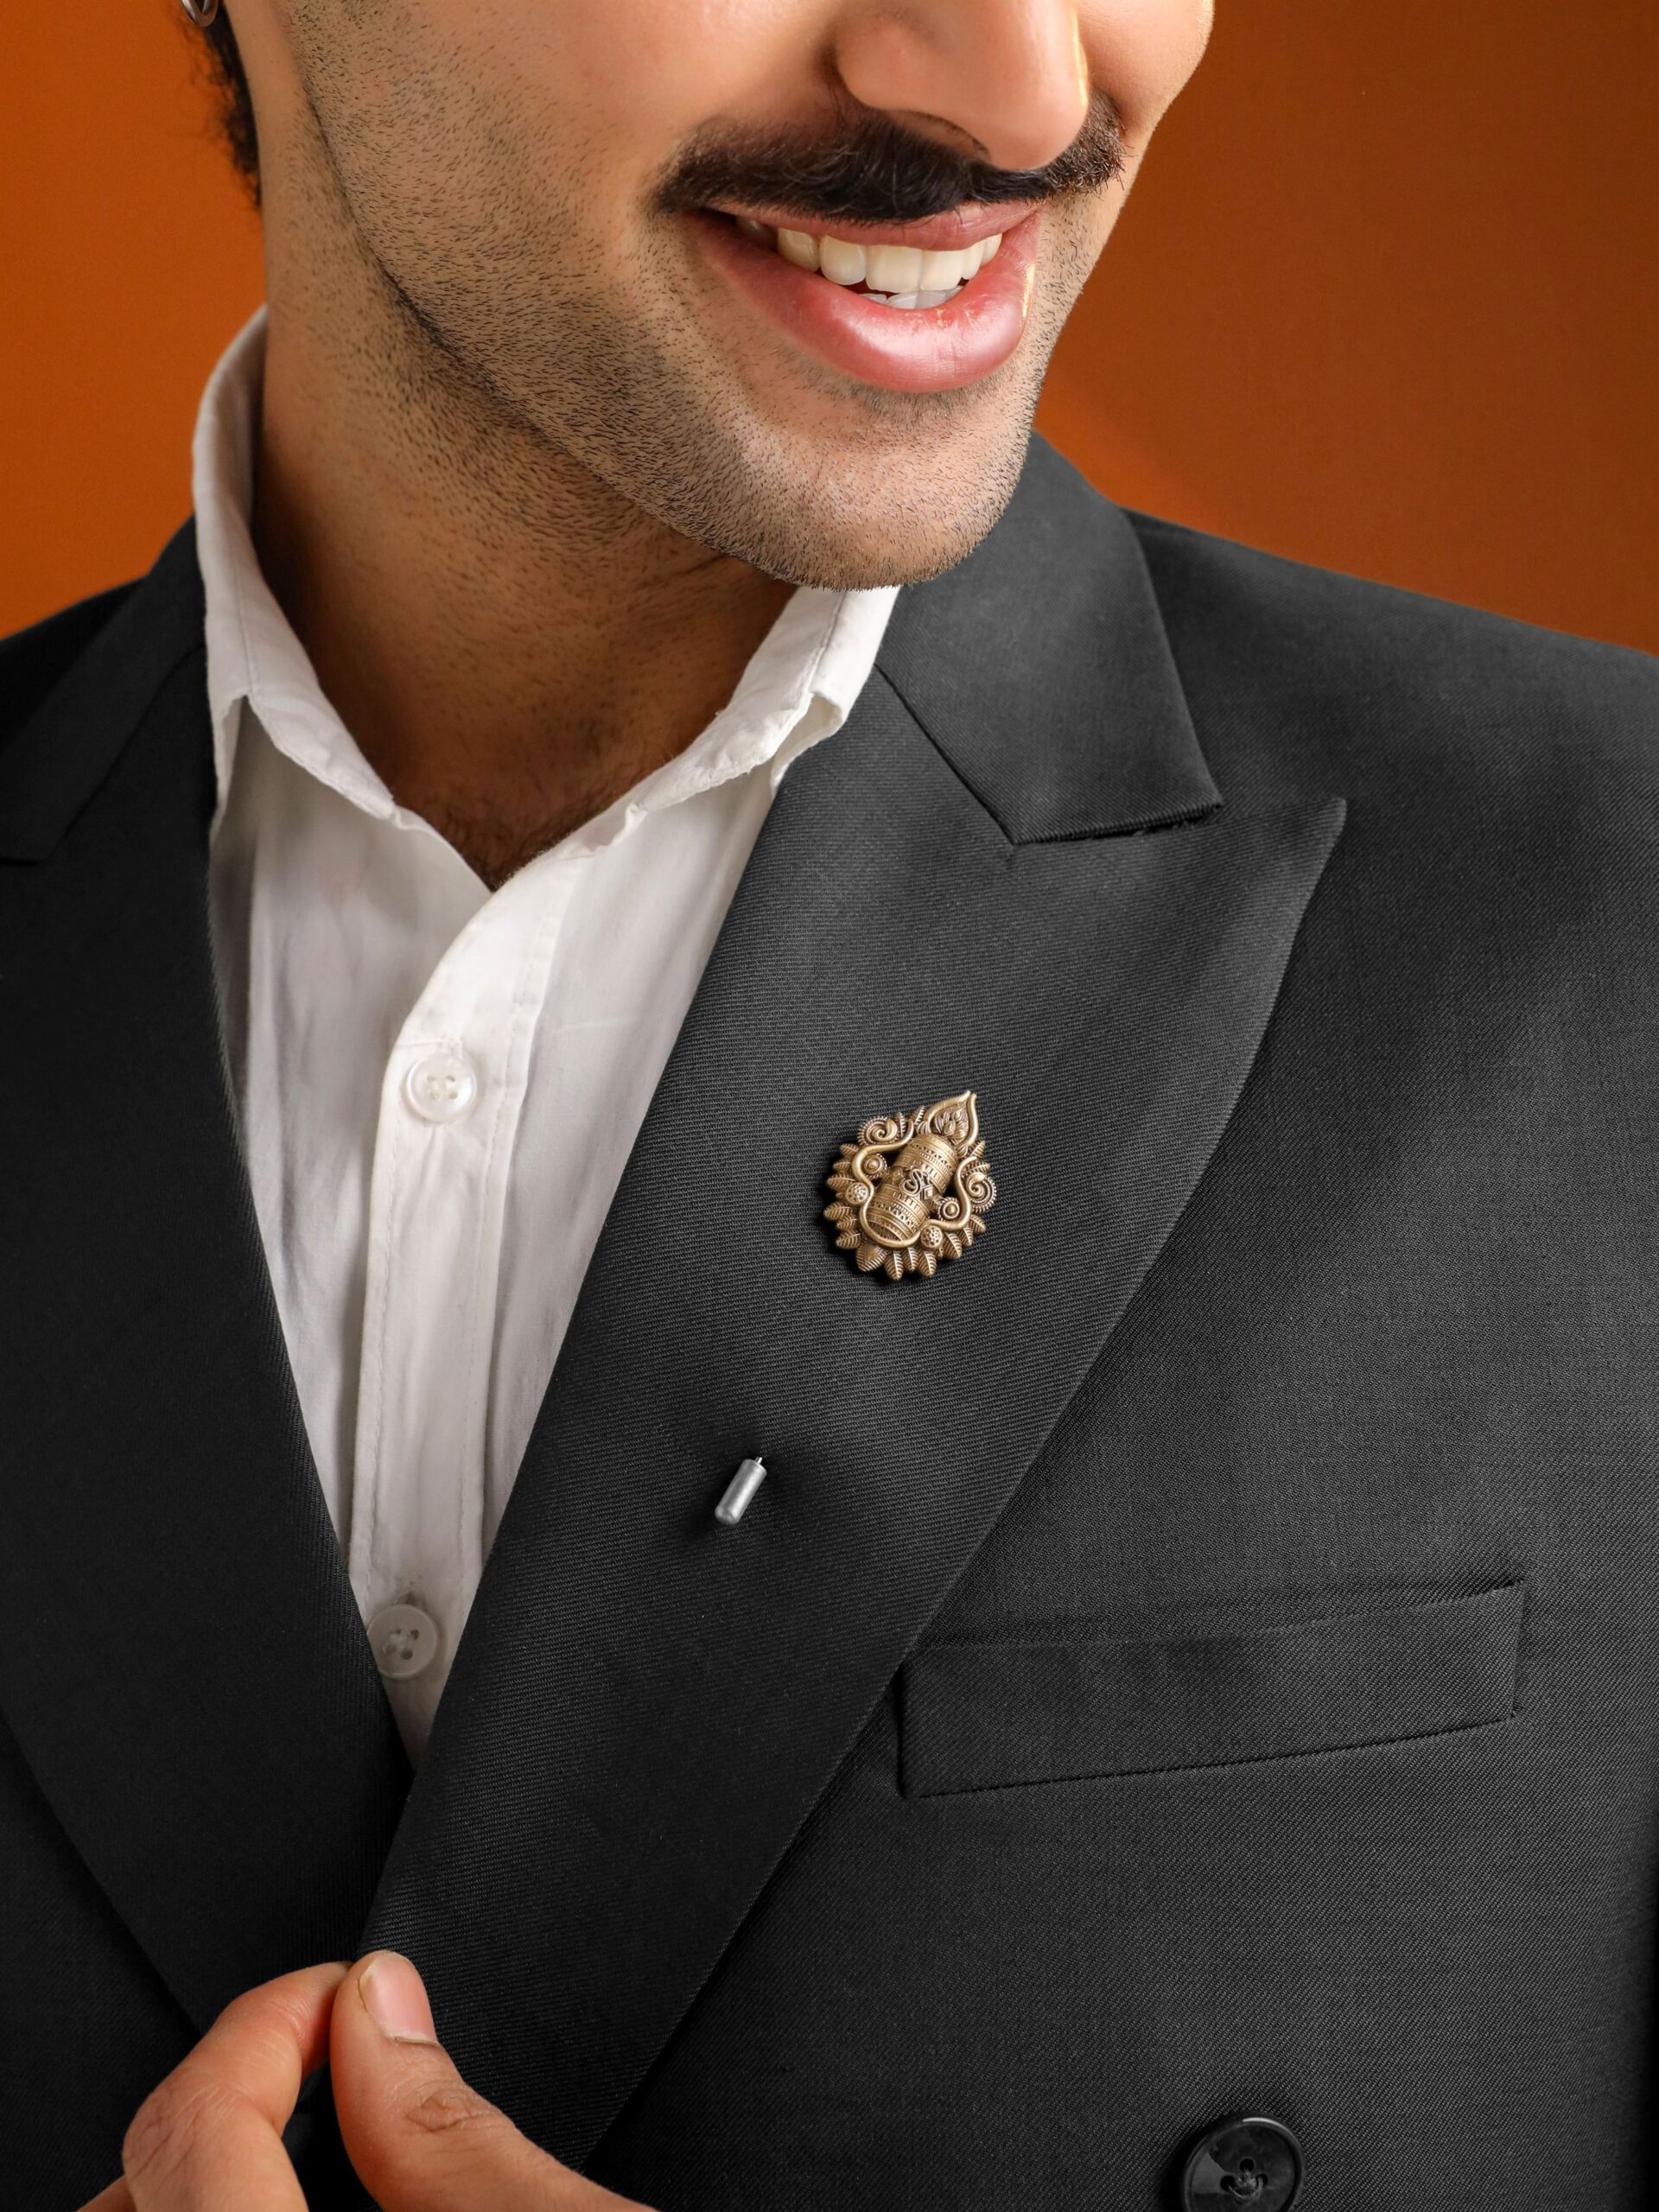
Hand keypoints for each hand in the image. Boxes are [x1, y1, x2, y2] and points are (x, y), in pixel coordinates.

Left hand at [82, 1952, 654, 2210]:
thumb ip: (457, 2133)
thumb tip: (378, 2004)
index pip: (198, 2133)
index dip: (268, 2026)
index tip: (341, 1988)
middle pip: (144, 2184)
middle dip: (223, 2091)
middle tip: (328, 2046)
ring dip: (205, 2165)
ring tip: (311, 2118)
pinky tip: (296, 2195)